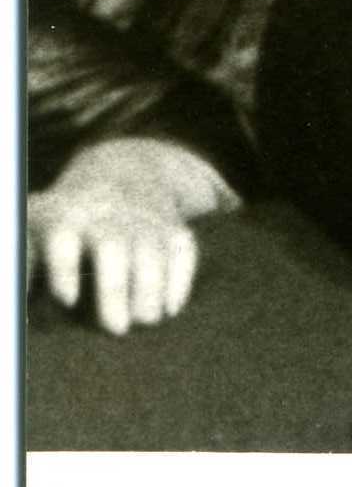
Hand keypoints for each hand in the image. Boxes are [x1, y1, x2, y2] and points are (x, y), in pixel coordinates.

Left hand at [32, 131, 228, 333]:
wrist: (121, 172)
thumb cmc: (59, 228)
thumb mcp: (31, 234)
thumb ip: (22, 272)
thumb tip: (16, 316)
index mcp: (62, 220)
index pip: (62, 241)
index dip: (64, 270)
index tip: (67, 301)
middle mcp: (106, 217)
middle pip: (114, 247)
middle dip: (116, 288)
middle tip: (116, 329)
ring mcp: (144, 220)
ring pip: (153, 251)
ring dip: (151, 289)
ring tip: (146, 321)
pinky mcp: (174, 227)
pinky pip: (184, 250)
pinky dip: (181, 279)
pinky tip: (171, 308)